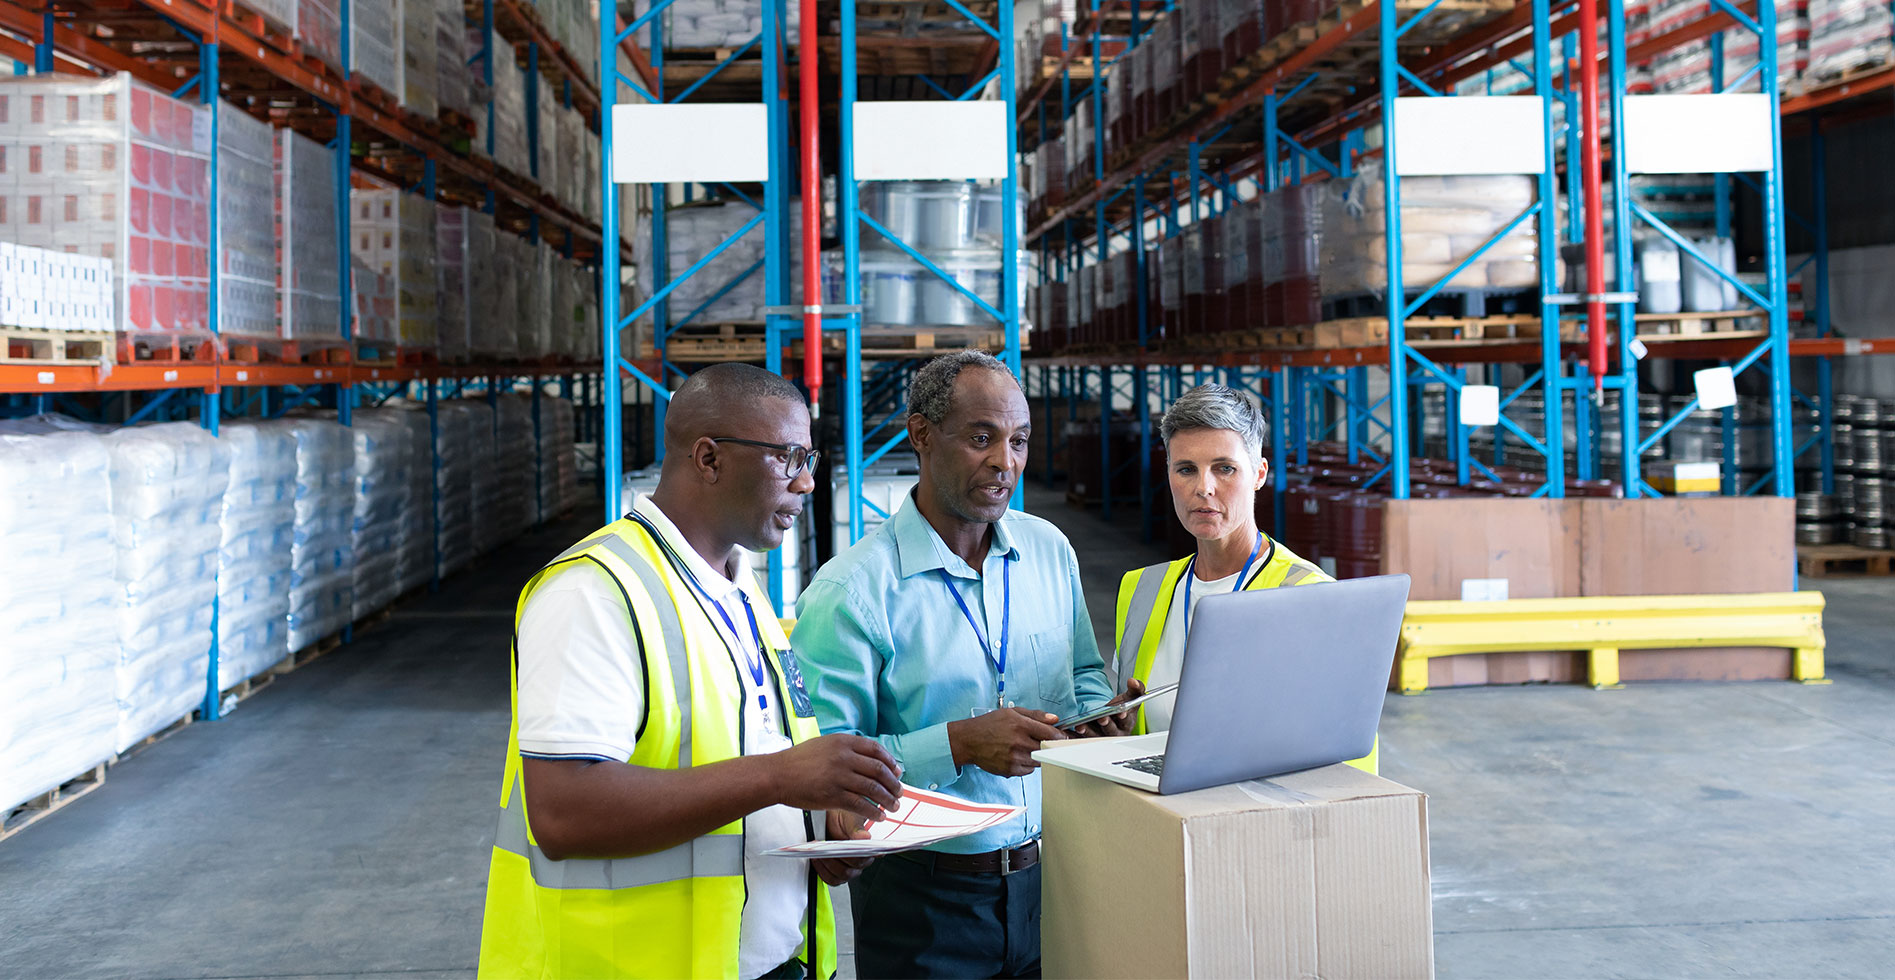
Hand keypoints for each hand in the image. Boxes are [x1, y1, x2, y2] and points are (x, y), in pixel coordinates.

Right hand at [770, 734, 903, 823]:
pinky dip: (873, 812)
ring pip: (873, 789)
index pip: (876, 750)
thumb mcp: (824, 745)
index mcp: (843, 742)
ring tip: (893, 807)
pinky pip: (860, 805)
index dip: (890, 762)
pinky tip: (878, 817)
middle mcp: (844, 757)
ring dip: (888, 800)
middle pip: (879, 770)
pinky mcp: (833, 795)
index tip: (897, 772)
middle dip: (894, 784)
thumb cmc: (799, 761)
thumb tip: (870, 760)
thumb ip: (846, 749)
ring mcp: (839, 776)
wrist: (777, 774)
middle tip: (899, 793)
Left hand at [812, 809, 876, 886]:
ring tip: (819, 854)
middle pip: (850, 871)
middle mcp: (861, 861)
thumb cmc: (844, 817)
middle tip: (826, 850)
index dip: (853, 858)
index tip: (843, 851)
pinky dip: (822, 871)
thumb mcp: (850, 818)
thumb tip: (865, 837)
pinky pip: (831, 879)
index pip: (864, 859)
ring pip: (841, 876)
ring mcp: (849, 868)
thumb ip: (856, 829)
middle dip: (835, 861)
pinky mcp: (838, 872)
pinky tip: (817, 859)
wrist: (832, 818)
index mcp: (869, 848)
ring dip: (827, 866)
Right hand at [947, 707, 1067, 776]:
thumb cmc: (989, 724)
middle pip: (1047, 749)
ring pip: (1040, 761)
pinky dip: (1028, 764)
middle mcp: (1018, 743)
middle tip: (1047, 743)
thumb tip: (1055, 719)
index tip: (1062, 737)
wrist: (968, 741)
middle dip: (1050, 746)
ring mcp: (1014, 758)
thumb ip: (1035, 715)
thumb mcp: (1011, 712)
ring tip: (1026, 747)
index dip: (1060, 736)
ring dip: (1039, 756)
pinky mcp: (1010, 770)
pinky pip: (1029, 770)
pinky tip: (1018, 755)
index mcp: (1020, 725)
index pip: (1050, 733)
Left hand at [1073, 678, 1144, 738]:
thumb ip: (1136, 689)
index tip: (1122, 712)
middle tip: (1102, 718)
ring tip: (1081, 726)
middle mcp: (1114, 732)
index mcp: (1126, 723)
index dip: (1124, 717)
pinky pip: (1079, 739)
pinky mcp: (1087, 738)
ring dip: (1088, 732)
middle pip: (1110, 731)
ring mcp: (1100, 736)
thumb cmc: (1121, 709)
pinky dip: (1072, 736)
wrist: (1111, 717)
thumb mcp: (1130, 698)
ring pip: (1094, 736)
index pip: (1126, 721)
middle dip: (1107, 724)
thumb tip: (1133, 681)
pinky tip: (1066, 731)